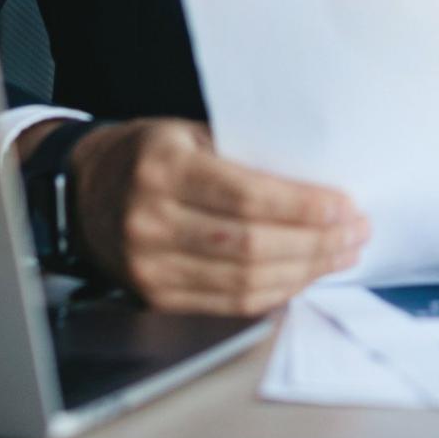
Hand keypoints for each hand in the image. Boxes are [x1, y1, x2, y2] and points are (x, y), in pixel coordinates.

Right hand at [60, 118, 368, 314]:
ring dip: (303, 271)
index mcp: (163, 166)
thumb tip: (317, 181)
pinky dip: (273, 292)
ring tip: (340, 254)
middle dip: (315, 242)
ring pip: (244, 281)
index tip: (345, 206)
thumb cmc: (149, 153)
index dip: (303, 207)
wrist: (83, 190)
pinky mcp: (155, 295)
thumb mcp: (190, 133)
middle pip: (251, 245)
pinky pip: (227, 304)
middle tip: (355, 232)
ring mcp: (150, 264)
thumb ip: (244, 155)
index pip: (246, 196)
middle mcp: (152, 219)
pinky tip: (302, 275)